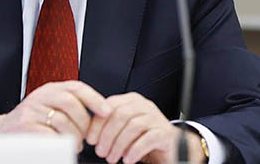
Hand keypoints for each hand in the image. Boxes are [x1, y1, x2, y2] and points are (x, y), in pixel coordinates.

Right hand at [0, 80, 111, 152]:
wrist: (2, 133)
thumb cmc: (33, 123)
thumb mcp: (51, 107)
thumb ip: (72, 107)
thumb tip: (103, 114)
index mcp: (50, 89)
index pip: (76, 87)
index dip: (94, 98)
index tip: (107, 111)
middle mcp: (40, 96)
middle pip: (71, 104)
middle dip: (84, 123)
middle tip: (86, 138)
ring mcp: (31, 110)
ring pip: (62, 120)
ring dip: (73, 136)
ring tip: (75, 145)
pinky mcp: (24, 127)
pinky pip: (49, 135)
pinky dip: (59, 143)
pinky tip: (61, 147)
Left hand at [85, 92, 205, 163]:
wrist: (170, 147)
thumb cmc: (144, 138)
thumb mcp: (124, 129)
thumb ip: (110, 126)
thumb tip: (89, 134)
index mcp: (131, 101)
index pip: (110, 105)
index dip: (98, 123)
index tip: (90, 139)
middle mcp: (144, 106)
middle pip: (121, 115)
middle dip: (107, 135)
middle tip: (101, 152)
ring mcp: (156, 118)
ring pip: (133, 126)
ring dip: (119, 145)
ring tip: (112, 158)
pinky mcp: (165, 133)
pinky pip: (148, 139)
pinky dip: (135, 151)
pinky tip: (128, 159)